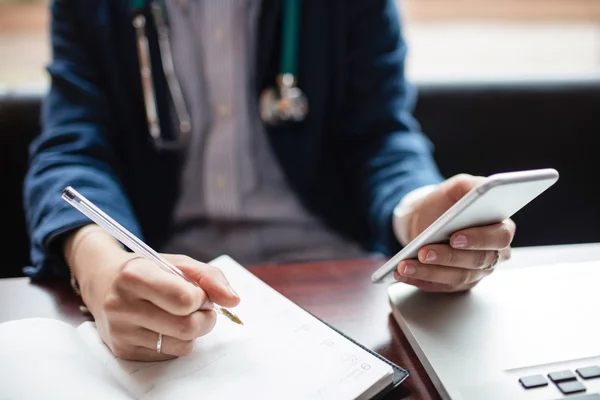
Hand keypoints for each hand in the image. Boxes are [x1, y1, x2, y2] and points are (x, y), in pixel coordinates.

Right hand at [64, 225, 239, 360]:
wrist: (105, 283)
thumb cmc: (149, 271)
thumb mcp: (178, 263)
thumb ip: (210, 277)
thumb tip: (233, 301)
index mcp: (135, 275)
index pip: (185, 299)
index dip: (202, 297)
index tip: (198, 292)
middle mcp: (122, 304)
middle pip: (187, 327)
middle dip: (204, 318)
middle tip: (200, 308)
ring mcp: (120, 331)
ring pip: (181, 345)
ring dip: (192, 332)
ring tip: (180, 316)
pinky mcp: (123, 351)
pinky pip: (168, 355)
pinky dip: (176, 341)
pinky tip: (163, 326)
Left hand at [395, 174, 514, 291]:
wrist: (428, 218)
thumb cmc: (448, 203)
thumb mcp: (459, 187)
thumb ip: (473, 186)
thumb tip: (482, 189)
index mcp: (500, 228)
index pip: (499, 237)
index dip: (479, 239)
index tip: (455, 238)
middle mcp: (492, 254)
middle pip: (476, 261)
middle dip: (447, 257)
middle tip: (424, 252)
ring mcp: (476, 272)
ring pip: (456, 277)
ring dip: (428, 272)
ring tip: (405, 265)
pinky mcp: (457, 284)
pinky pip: (440, 287)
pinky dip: (420, 281)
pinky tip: (403, 274)